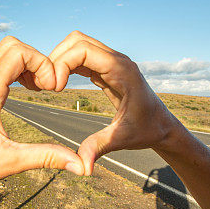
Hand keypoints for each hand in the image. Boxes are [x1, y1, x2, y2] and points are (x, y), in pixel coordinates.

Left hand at [0, 36, 84, 206]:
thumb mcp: (11, 162)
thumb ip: (47, 157)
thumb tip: (81, 166)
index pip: (18, 52)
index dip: (42, 63)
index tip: (52, 89)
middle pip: (11, 45)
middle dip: (36, 59)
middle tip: (47, 86)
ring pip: (1, 51)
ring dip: (25, 63)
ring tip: (38, 88)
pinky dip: (13, 69)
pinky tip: (24, 90)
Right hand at [49, 31, 181, 173]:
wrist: (162, 126)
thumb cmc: (147, 130)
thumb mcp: (121, 139)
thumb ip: (99, 147)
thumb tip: (82, 168)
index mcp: (121, 70)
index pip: (83, 49)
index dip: (62, 64)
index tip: (54, 89)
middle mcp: (116, 59)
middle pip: (77, 40)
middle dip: (56, 58)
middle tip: (47, 86)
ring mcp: (111, 61)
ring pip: (77, 45)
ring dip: (59, 60)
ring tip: (50, 86)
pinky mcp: (106, 68)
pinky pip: (81, 57)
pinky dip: (66, 65)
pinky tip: (59, 84)